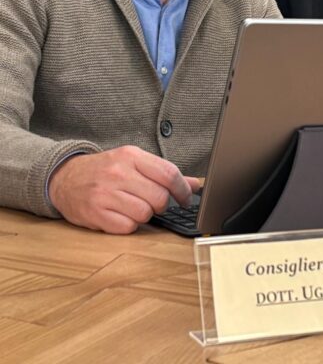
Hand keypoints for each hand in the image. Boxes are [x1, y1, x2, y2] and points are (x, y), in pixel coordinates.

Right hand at [48, 146, 200, 233]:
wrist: (65, 178)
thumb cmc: (105, 170)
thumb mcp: (133, 161)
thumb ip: (163, 172)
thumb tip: (195, 185)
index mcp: (131, 156)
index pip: (168, 173)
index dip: (183, 190)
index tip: (186, 198)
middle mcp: (118, 173)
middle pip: (159, 198)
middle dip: (162, 205)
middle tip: (153, 203)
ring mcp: (105, 193)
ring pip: (145, 214)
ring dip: (145, 215)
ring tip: (134, 207)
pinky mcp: (95, 213)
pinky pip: (128, 227)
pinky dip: (129, 225)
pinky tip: (121, 215)